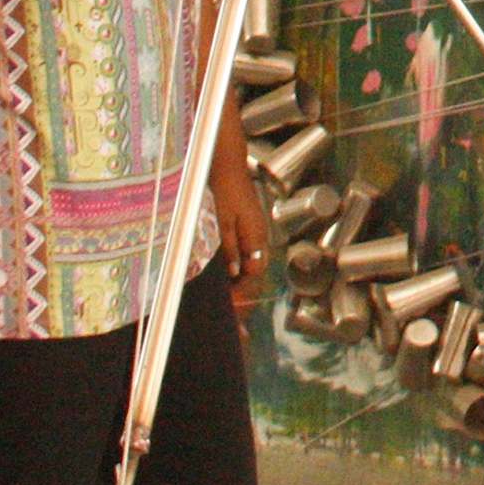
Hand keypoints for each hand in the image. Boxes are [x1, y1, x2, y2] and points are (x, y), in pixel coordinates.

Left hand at [213, 158, 272, 304]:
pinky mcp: (251, 230)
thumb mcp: (222, 222)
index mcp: (256, 238)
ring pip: (255, 269)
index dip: (243, 296)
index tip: (231, 311)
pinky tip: (232, 281)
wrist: (227, 166)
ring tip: (233, 305)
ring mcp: (257, 234)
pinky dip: (243, 274)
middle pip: (257, 276)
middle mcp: (261, 238)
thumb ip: (230, 248)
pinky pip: (251, 259)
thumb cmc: (223, 191)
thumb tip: (236, 273)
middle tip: (235, 318)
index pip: (254, 276)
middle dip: (247, 298)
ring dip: (245, 288)